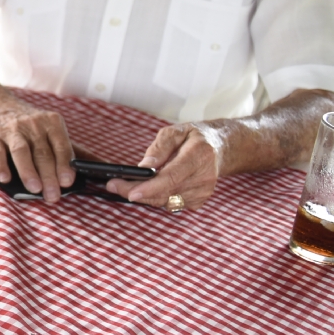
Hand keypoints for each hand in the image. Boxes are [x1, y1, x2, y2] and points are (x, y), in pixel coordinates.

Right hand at [0, 92, 75, 202]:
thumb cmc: (30, 124)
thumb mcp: (54, 130)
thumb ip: (76, 150)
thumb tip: (106, 167)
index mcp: (52, 123)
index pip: (61, 145)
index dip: (64, 164)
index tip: (68, 181)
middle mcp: (33, 125)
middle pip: (42, 152)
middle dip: (49, 175)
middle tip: (53, 196)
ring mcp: (12, 130)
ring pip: (21, 151)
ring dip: (28, 171)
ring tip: (35, 189)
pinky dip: (1, 166)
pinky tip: (5, 178)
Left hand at [106, 123, 223, 211]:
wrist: (220, 149)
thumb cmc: (195, 137)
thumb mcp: (177, 131)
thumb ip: (160, 147)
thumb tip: (144, 166)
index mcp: (199, 156)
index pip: (171, 177)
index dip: (149, 188)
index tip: (129, 192)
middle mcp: (204, 178)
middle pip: (164, 192)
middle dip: (136, 191)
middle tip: (113, 185)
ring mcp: (203, 192)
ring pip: (164, 201)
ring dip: (144, 195)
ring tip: (124, 185)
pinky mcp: (199, 201)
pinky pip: (170, 204)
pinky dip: (156, 197)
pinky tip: (147, 188)